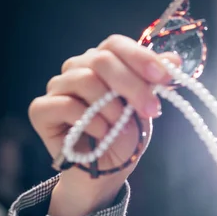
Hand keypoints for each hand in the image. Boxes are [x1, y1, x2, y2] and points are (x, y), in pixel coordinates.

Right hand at [29, 34, 180, 215]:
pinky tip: (101, 135)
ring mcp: (57, 87)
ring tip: (120, 126)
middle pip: (102, 60)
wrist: (106, 171)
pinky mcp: (41, 110)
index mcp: (103, 61)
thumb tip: (175, 59)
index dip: (141, 58)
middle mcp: (77, 68)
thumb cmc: (124, 134)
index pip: (117, 44)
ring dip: (111, 107)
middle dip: (132, 86)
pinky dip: (90, 122)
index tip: (163, 77)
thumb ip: (154, 82)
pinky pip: (66, 105)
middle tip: (150, 109)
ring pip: (85, 80)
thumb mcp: (145, 106)